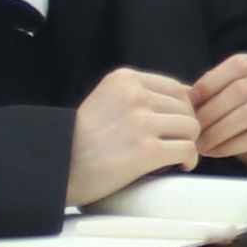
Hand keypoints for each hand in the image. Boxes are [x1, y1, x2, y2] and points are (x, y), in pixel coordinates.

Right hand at [67, 69, 206, 208]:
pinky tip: (181, 166)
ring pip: (191, 127)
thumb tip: (189, 96)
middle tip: (176, 144)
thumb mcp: (106, 100)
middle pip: (186, 108)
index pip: (176, 88)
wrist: (55, 167)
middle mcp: (135, 95)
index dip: (181, 110)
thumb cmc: (80, 140)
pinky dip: (189, 160)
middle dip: (185, 128)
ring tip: (175, 155)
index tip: (174, 128)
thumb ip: (138, 95)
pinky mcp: (146, 150)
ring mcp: (141, 122)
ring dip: (188, 143)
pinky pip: (187, 150)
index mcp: (125, 79)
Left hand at [187, 56, 246, 173]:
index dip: (210, 82)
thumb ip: (211, 96)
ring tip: (201, 145)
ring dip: (218, 130)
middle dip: (210, 111)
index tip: (189, 103)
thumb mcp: (230, 106)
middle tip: (192, 131)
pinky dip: (232, 145)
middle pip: (242, 90)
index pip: (239, 64)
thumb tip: (182, 93)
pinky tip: (216, 152)